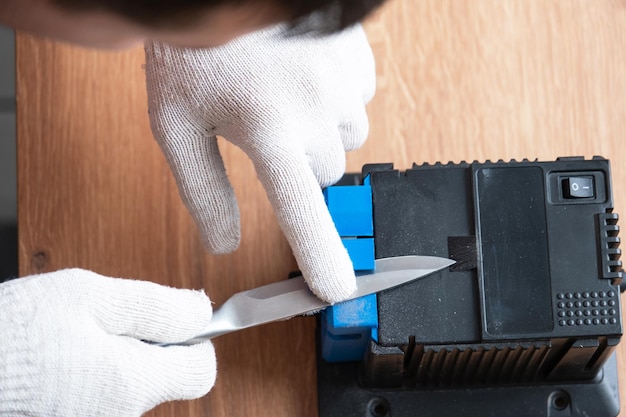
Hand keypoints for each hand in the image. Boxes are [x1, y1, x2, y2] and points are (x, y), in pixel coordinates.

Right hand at [0, 269, 215, 416]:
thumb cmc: (18, 332)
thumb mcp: (94, 298)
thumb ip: (157, 306)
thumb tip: (201, 311)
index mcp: (131, 383)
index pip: (201, 372)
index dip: (198, 339)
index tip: (178, 318)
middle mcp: (120, 414)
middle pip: (166, 375)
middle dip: (151, 342)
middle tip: (112, 317)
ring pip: (135, 380)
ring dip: (121, 352)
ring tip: (80, 333)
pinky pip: (107, 389)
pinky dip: (99, 367)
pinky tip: (68, 352)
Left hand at [144, 23, 375, 302]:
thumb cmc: (197, 49)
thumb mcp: (177, 122)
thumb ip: (203, 190)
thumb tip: (223, 242)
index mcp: (269, 134)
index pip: (304, 215)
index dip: (323, 259)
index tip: (338, 290)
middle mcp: (316, 114)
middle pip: (324, 177)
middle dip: (299, 166)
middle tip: (265, 129)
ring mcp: (344, 87)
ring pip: (342, 140)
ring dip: (317, 132)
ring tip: (281, 95)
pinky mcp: (359, 64)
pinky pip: (354, 104)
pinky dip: (330, 101)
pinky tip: (301, 75)